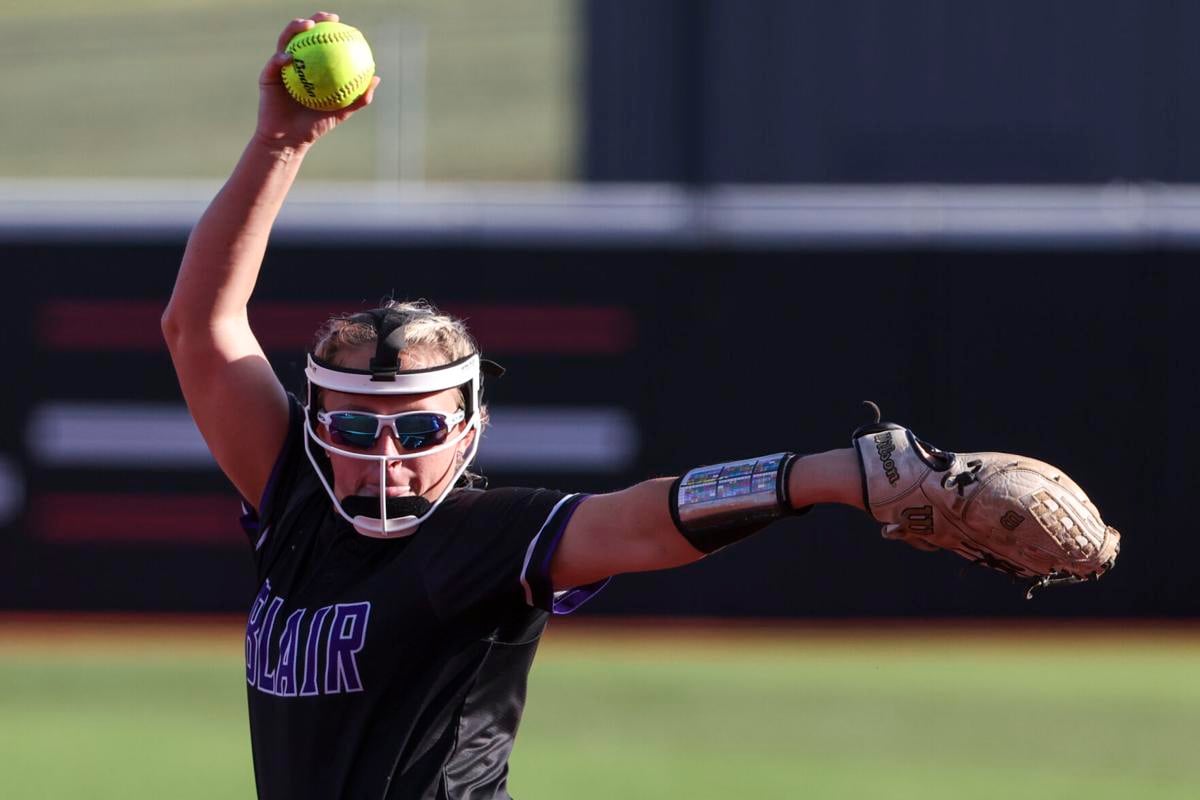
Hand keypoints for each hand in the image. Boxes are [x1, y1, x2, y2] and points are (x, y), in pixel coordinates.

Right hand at [254, 12, 381, 149]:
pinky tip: (290, 57)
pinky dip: (282, 58)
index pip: (320, 43)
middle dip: (314, 19)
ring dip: (295, 29)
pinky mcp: (267, 76)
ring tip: (307, 26)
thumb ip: (358, 97)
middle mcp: (294, 62)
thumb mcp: (340, 111)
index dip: (329, 29)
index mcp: (310, 67)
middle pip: (302, 34)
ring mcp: (279, 67)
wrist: (290, 140)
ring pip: (285, 41)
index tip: (342, 23)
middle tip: (327, 17)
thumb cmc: (314, 127)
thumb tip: (376, 78)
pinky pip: (274, 63)